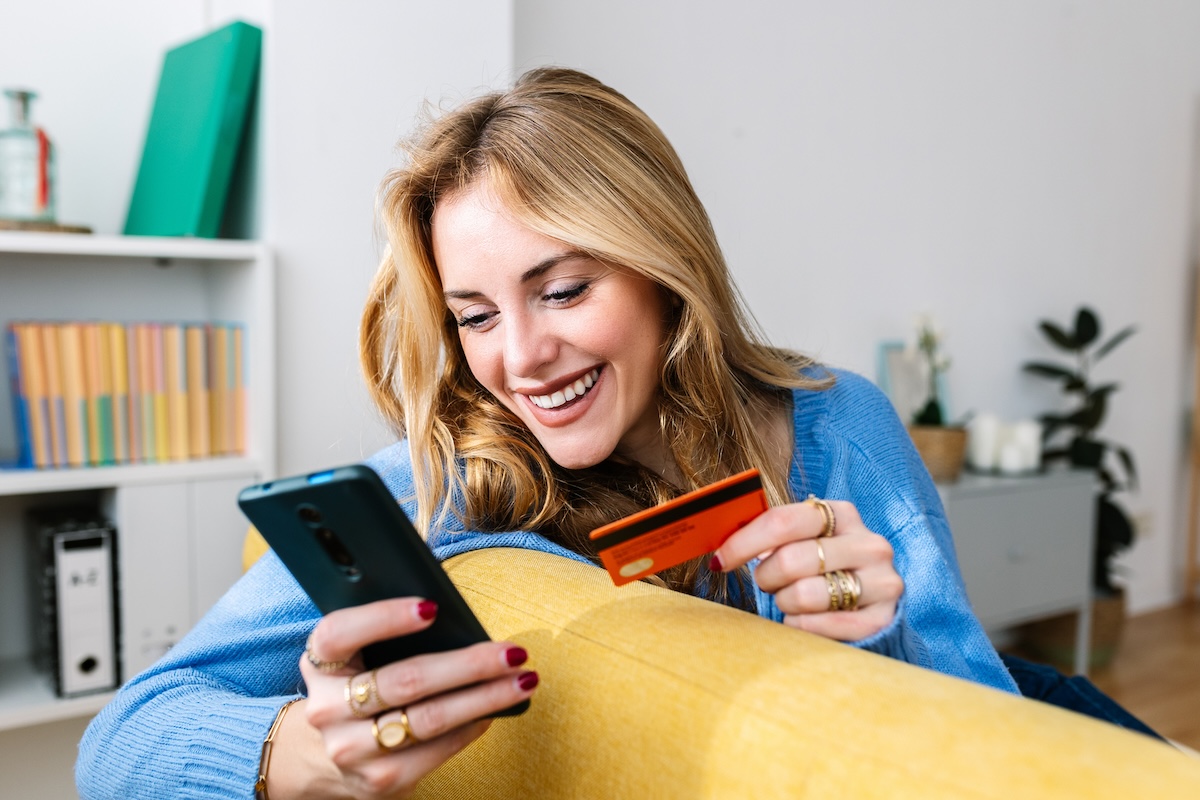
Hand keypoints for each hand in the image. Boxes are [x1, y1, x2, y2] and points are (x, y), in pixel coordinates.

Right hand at [295, 597, 537, 798]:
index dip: (384, 618)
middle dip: (468, 664)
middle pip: (404, 681)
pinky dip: (472, 727)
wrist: (326, 753)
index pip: (340, 633)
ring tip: (522, 681)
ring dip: (485, 698)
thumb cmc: (360, 683)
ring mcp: (350, 750)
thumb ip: (388, 632)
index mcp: (319, 664)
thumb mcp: (358, 654)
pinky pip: (436, 750)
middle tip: (512, 652)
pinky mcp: (378, 782)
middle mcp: (326, 710)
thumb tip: (453, 616)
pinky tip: (495, 711)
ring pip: (428, 719)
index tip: (432, 607)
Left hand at [711, 499, 902, 641]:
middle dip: (766, 577)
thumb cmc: (822, 567)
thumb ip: (769, 535)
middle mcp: (868, 544)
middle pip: (791, 560)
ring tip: (790, 600)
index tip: (720, 561)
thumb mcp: (803, 542)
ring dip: (784, 603)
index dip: (744, 543)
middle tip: (767, 584)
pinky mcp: (883, 618)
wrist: (871, 600)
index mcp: (841, 514)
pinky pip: (823, 626)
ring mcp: (882, 581)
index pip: (783, 521)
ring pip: (805, 595)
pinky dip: (801, 626)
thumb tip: (719, 545)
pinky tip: (801, 620)